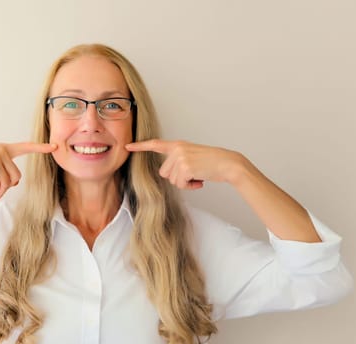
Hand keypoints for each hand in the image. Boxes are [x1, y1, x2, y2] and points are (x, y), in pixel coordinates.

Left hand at [125, 139, 243, 189]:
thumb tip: (167, 175)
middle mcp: (177, 149)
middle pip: (164, 173)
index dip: (141, 146)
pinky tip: (200, 180)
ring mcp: (180, 158)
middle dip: (177, 178)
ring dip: (185, 182)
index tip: (128, 146)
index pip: (156, 144)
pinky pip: (181, 184)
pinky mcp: (185, 167)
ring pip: (172, 180)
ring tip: (198, 175)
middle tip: (193, 174)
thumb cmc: (211, 163)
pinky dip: (190, 186)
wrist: (227, 164)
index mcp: (178, 145)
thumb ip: (177, 160)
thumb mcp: (192, 156)